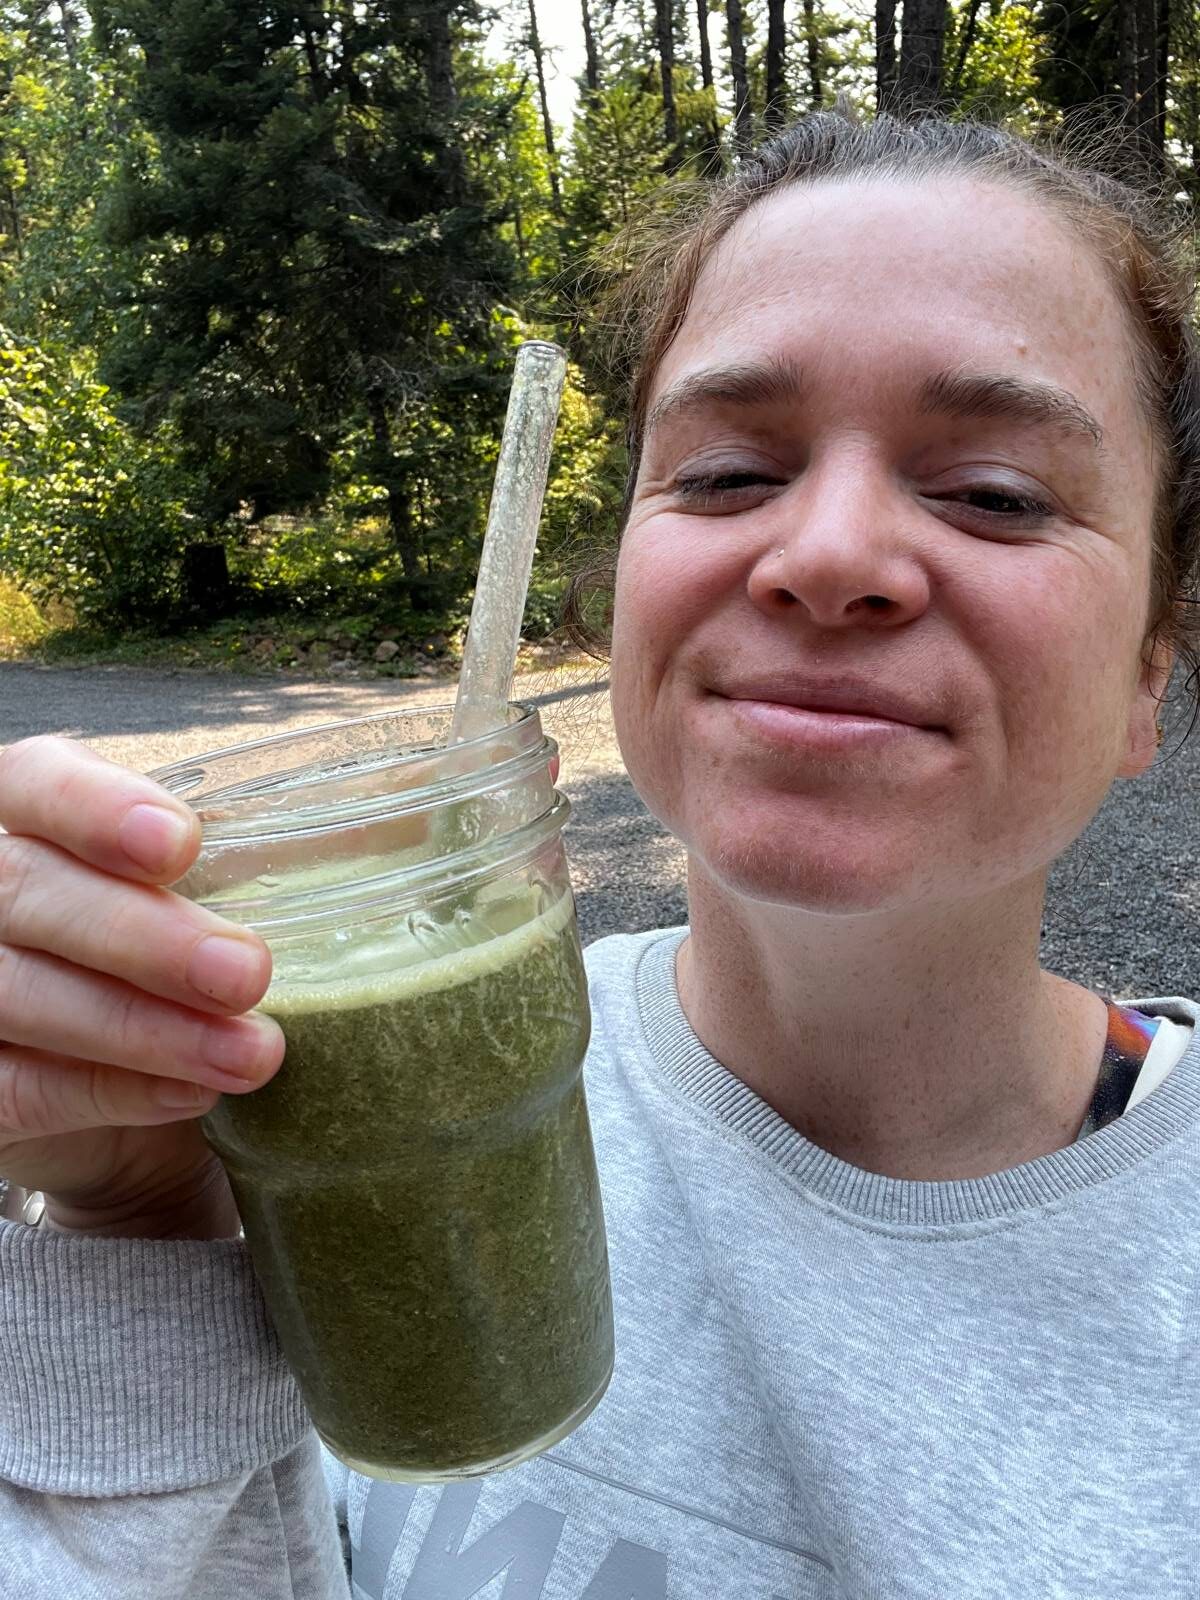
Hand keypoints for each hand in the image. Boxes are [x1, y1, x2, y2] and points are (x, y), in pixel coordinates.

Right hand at [0, 737, 284, 1238]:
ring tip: (253, 1056)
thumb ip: (294, 845)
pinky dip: (109, 1091)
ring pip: (17, 992)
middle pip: (27, 891)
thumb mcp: (225, 890)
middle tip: (249, 974)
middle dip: (143, 937)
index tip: (178, 844)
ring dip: (144, 1029)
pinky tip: (190, 1098)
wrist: (127, 1102)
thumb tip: (423, 802)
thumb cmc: (180, 961)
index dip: (96, 809)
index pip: (37, 782)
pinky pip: (17, 1087)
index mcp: (32, 810)